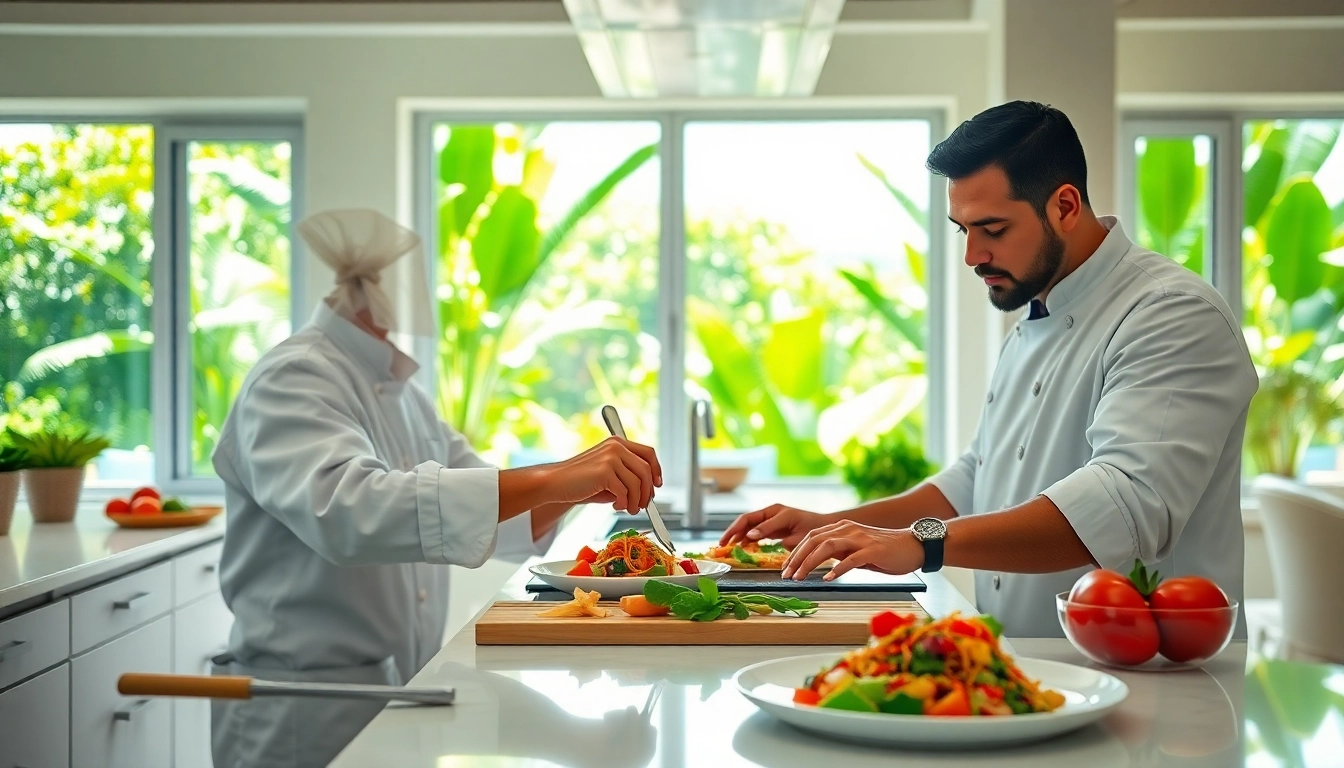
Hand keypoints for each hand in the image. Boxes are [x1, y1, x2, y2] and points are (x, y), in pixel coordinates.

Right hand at [553, 437, 662, 512]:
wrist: (555, 483)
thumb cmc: (581, 481)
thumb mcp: (608, 474)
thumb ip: (627, 476)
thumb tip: (648, 491)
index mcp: (617, 443)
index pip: (648, 453)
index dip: (656, 470)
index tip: (657, 484)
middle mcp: (616, 446)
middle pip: (646, 470)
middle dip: (647, 491)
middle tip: (643, 505)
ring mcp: (610, 457)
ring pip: (637, 483)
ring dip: (636, 501)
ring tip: (629, 509)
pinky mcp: (604, 471)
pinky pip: (625, 492)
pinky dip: (624, 503)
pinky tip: (616, 506)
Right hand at [719, 504, 826, 547]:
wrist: (825, 527)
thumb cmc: (813, 529)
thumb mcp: (795, 533)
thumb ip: (773, 533)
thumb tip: (752, 537)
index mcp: (776, 512)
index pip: (752, 519)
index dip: (742, 530)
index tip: (736, 542)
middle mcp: (771, 513)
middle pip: (746, 520)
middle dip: (733, 531)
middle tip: (722, 544)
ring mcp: (770, 519)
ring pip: (748, 525)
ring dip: (736, 535)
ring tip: (726, 546)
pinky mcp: (772, 526)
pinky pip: (754, 531)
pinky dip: (746, 538)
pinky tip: (740, 546)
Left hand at [781, 519, 923, 581]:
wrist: (913, 546)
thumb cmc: (885, 552)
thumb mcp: (856, 550)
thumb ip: (839, 553)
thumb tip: (820, 563)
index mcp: (842, 528)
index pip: (811, 537)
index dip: (795, 552)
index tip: (786, 567)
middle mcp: (848, 530)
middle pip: (814, 540)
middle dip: (797, 558)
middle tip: (786, 575)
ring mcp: (860, 538)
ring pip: (827, 547)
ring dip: (810, 562)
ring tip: (800, 577)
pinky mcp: (873, 550)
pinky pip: (851, 559)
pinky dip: (838, 568)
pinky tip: (829, 578)